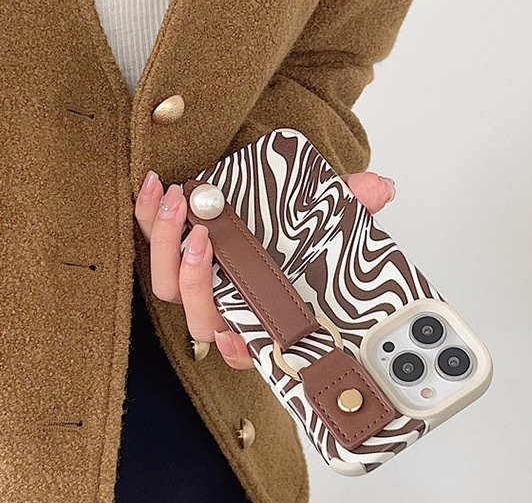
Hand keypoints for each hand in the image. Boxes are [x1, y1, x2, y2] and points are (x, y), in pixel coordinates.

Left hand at [134, 170, 395, 369]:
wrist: (263, 203)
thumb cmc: (294, 228)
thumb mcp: (328, 220)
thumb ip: (354, 206)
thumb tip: (381, 188)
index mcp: (258, 312)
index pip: (245, 346)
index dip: (237, 348)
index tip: (235, 333)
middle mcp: (222, 304)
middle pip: (198, 316)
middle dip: (195, 280)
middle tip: (205, 235)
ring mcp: (193, 281)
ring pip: (166, 285)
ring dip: (166, 244)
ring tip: (180, 201)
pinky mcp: (173, 251)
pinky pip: (150, 245)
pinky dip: (148, 218)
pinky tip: (154, 186)